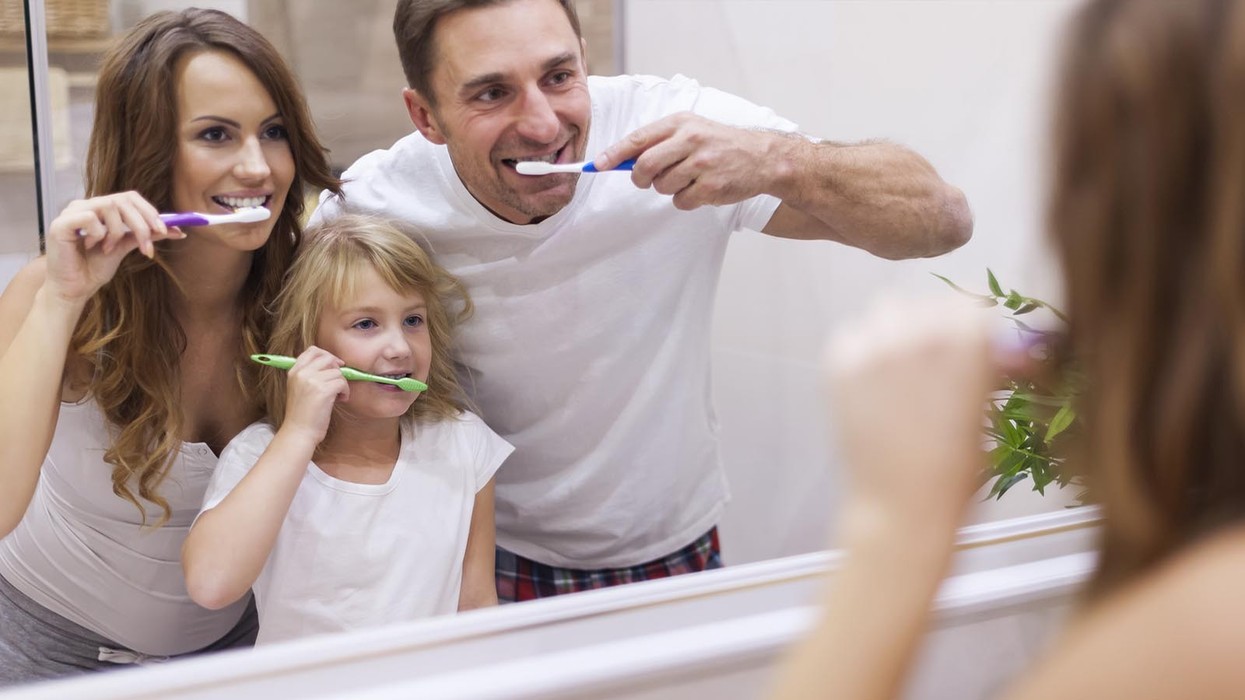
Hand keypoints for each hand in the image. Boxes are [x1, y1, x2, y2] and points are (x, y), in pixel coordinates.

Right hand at [43, 192, 185, 304]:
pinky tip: (92, 246)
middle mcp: (85, 205)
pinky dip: (98, 233)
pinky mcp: (60, 223)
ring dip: (117, 231)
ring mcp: (71, 212)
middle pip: (122, 200)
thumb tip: (176, 230)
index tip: (165, 231)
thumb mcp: (125, 247)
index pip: (129, 197)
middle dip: (141, 223)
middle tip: (147, 246)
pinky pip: (89, 217)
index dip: (149, 211)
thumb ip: (145, 235)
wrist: (74, 289)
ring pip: (108, 205)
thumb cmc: (94, 267)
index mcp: (100, 208)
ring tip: (109, 249)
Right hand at [281, 346, 348, 444]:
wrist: (299, 432)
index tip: (335, 365)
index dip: (327, 355)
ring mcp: (312, 381)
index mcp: (294, 371)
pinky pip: (342, 383)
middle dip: (338, 369)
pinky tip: (340, 400)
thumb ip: (310, 374)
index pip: (313, 351)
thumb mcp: (299, 388)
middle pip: (328, 358)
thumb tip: (333, 364)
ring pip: (338, 372)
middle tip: (339, 383)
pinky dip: (345, 392)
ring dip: (342, 384)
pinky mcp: (323, 391)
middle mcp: (302, 373)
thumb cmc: (302, 414)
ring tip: (337, 396)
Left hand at [593, 112, 780, 209]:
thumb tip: (624, 160)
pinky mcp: (711, 186)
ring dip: (668, 188)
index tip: (598, 164)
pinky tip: (700, 189)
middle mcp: (691, 140)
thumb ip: (661, 141)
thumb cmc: (720, 144)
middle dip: (639, 178)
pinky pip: (680, 201)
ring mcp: (702, 164)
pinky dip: (685, 200)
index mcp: (681, 123)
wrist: (762, 157)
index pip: (639, 139)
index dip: (615, 154)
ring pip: (662, 185)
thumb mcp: (692, 129)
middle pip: (645, 165)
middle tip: (645, 180)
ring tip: (688, 179)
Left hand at [824, 297, 994, 531]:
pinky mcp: (840, 362)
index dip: (976, 322)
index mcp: (968, 341)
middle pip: (932, 303)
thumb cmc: (957, 468)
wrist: (902, 506)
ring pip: (890, 310)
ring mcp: (874, 344)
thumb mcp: (987, 407)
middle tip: (942, 361)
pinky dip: (865, 347)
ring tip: (906, 368)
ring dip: (901, 329)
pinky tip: (876, 379)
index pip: (973, 302)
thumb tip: (1007, 345)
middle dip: (941, 327)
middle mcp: (919, 331)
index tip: (978, 341)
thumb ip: (994, 366)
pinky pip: (854, 333)